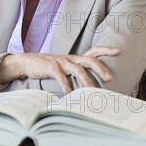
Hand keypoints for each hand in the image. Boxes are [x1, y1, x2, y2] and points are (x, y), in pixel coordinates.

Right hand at [0, 46, 119, 93]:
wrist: (27, 62)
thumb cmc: (47, 67)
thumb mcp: (63, 67)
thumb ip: (74, 73)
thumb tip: (89, 86)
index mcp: (74, 58)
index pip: (93, 51)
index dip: (106, 50)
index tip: (118, 51)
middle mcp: (70, 58)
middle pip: (89, 60)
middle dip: (101, 68)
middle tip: (109, 78)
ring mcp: (61, 62)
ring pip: (78, 69)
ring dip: (86, 80)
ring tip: (93, 91)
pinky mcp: (51, 67)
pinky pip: (61, 77)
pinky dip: (66, 86)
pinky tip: (70, 95)